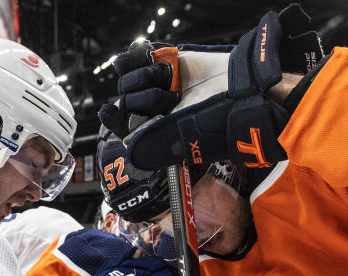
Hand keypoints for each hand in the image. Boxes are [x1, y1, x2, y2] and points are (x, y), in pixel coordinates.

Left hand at [99, 4, 322, 171]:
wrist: (239, 90)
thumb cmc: (212, 121)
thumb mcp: (177, 139)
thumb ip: (148, 146)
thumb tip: (124, 148)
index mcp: (158, 128)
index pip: (126, 122)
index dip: (116, 117)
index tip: (109, 112)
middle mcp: (159, 107)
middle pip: (127, 98)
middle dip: (139, 97)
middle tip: (166, 99)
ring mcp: (164, 83)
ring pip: (131, 77)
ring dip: (143, 77)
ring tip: (167, 80)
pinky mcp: (171, 61)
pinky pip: (142, 55)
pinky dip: (139, 55)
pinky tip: (145, 55)